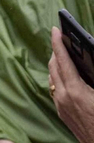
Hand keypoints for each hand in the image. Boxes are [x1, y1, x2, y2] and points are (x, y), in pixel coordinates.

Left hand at [51, 27, 93, 142]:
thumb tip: (92, 64)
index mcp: (75, 90)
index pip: (63, 61)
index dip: (59, 43)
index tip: (56, 29)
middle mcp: (63, 97)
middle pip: (54, 67)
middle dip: (57, 51)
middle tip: (61, 38)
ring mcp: (60, 105)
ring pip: (53, 78)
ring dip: (57, 64)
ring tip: (64, 53)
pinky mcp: (62, 113)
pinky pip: (56, 88)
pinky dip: (59, 76)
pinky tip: (67, 74)